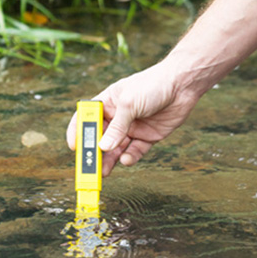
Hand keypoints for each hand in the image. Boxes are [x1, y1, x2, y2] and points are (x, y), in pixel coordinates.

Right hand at [66, 62, 200, 175]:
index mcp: (108, 102)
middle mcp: (118, 116)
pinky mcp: (147, 136)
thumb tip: (103, 147)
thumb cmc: (152, 85)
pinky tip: (126, 160)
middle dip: (95, 152)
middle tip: (89, 167)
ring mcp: (132, 127)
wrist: (182, 85)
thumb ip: (117, 127)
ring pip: (116, 148)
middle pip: (101, 138)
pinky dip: (130, 157)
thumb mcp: (129, 103)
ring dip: (109, 160)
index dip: (78, 132)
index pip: (87, 118)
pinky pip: (135, 151)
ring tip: (104, 172)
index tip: (74, 147)